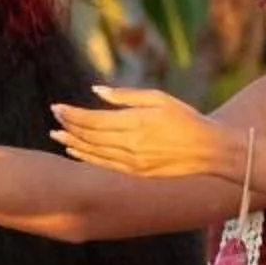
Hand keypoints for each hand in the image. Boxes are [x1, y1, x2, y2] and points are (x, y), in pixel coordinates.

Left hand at [50, 85, 242, 180]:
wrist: (209, 151)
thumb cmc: (187, 119)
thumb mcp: (159, 98)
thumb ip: (126, 96)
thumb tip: (96, 91)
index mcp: (136, 123)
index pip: (93, 120)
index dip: (72, 114)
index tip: (57, 107)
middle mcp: (130, 145)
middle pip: (89, 136)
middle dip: (69, 126)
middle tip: (55, 117)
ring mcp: (132, 162)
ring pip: (93, 153)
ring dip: (73, 143)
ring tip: (57, 135)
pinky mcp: (136, 173)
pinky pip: (104, 165)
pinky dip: (87, 158)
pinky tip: (75, 151)